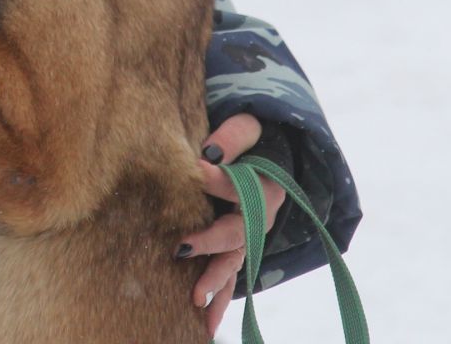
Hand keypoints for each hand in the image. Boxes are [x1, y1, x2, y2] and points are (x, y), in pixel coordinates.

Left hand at [177, 112, 285, 337]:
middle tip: (181, 248)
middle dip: (211, 241)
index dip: (219, 179)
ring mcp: (250, 237)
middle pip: (238, 232)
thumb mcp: (247, 127)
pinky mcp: (239, 249)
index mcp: (265, 184)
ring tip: (194, 300)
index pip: (241, 183)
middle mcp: (261, 216)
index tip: (195, 168)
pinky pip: (232, 278)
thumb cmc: (250, 138)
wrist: (270, 153)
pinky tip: (205, 325)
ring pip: (235, 263)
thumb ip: (233, 135)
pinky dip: (220, 301)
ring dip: (216, 283)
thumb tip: (211, 150)